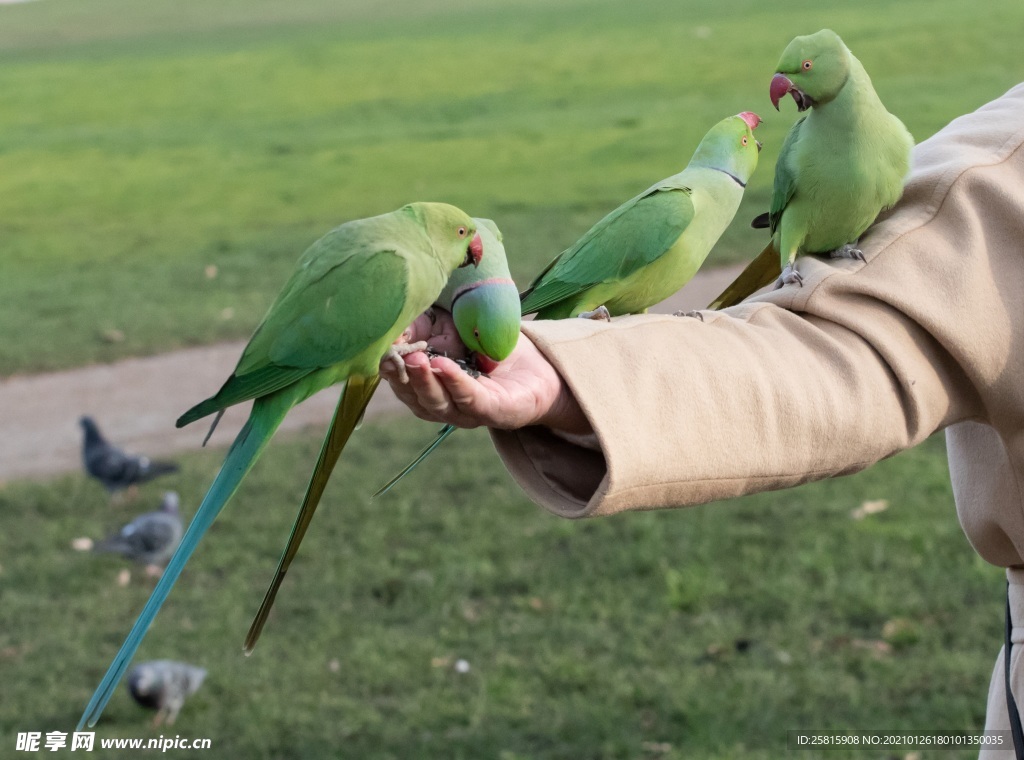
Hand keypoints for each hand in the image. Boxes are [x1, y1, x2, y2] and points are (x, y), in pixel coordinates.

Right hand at [381, 309, 591, 434]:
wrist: (542, 364)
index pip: (402, 381)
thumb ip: (421, 326)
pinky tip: (444, 365)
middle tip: (393, 357)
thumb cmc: (490, 346)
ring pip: (438, 403)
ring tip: (417, 359)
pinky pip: (470, 400)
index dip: (389, 367)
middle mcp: (443, 404)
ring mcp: (468, 412)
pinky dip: (455, 383)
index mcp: (428, 386)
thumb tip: (391, 325)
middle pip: (415, 396)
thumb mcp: (450, 327)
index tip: (378, 350)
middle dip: (402, 376)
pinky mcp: (495, 412)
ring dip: (425, 381)